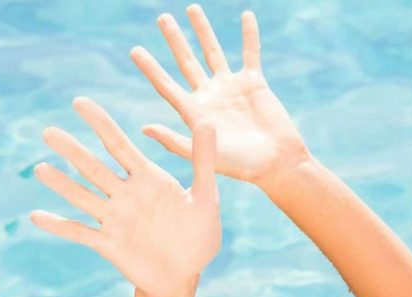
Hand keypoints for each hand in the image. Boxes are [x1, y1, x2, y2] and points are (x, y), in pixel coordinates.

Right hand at [31, 99, 220, 296]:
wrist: (186, 277)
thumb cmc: (198, 237)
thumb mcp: (206, 198)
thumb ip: (203, 161)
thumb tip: (208, 121)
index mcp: (148, 180)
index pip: (119, 146)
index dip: (100, 124)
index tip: (79, 102)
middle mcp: (125, 196)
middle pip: (94, 168)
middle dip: (72, 151)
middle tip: (48, 132)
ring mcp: (115, 220)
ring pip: (83, 197)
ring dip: (62, 184)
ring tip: (40, 169)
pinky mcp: (109, 245)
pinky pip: (81, 233)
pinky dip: (60, 225)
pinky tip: (37, 216)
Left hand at [131, 6, 308, 186]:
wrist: (277, 164)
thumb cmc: (243, 166)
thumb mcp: (206, 157)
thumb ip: (176, 142)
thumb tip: (145, 128)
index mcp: (195, 114)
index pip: (167, 85)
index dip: (151, 68)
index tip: (135, 50)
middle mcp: (210, 97)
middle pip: (187, 62)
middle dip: (174, 40)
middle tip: (162, 18)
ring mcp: (232, 88)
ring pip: (213, 52)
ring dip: (203, 30)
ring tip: (192, 8)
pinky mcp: (254, 83)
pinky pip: (250, 53)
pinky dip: (249, 35)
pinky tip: (246, 15)